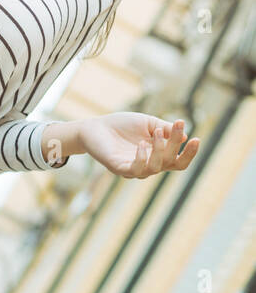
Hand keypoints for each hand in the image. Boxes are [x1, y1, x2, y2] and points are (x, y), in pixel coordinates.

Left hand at [80, 112, 199, 178]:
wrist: (95, 127)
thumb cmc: (123, 125)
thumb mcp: (148, 123)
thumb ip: (165, 128)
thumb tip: (185, 136)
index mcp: (158, 156)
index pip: (179, 161)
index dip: (189, 153)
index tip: (196, 138)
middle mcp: (149, 165)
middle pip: (170, 162)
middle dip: (176, 144)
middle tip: (177, 126)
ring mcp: (134, 168)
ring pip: (156, 167)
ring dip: (160, 149)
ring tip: (157, 133)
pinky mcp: (119, 168)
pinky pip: (136, 170)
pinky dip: (142, 158)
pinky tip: (142, 144)